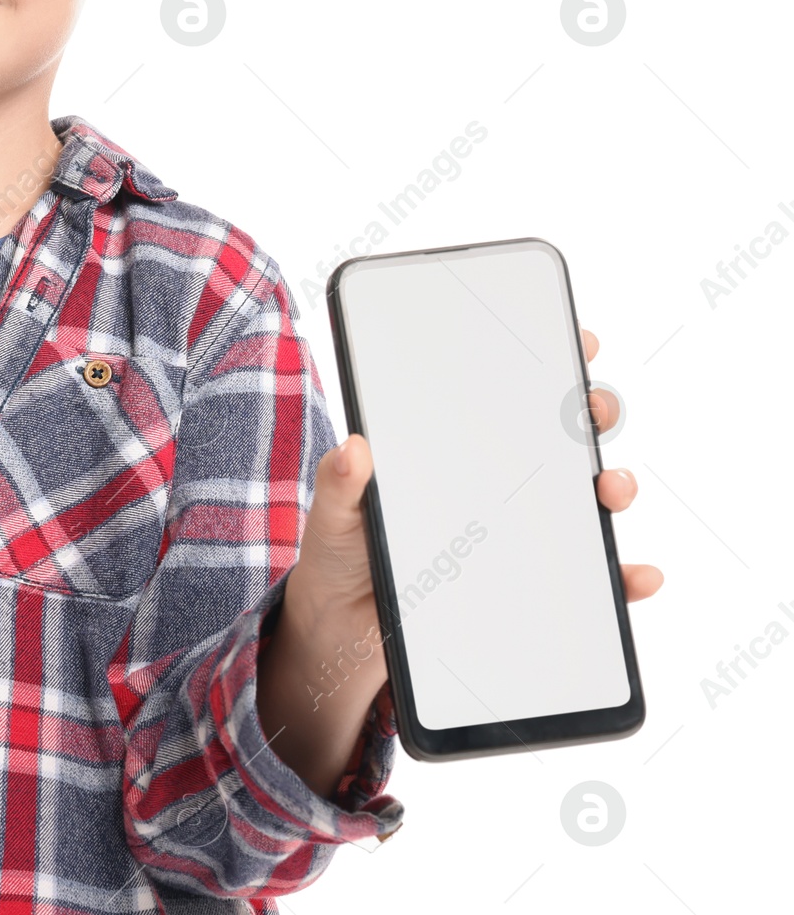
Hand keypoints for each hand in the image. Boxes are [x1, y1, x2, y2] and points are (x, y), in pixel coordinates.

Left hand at [293, 324, 662, 626]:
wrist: (346, 628)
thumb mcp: (334, 515)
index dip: (544, 366)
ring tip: (609, 489)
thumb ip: (340, 484)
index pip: (504, 399)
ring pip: (583, 502)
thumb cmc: (342, 555)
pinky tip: (636, 576)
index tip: (573, 342)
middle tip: (592, 409)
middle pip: (558, 440)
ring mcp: (517, 534)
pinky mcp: (530, 586)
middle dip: (589, 414)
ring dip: (613, 488)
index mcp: (450, 454)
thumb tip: (354, 448)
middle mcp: (493, 486)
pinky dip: (621, 578)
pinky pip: (590, 581)